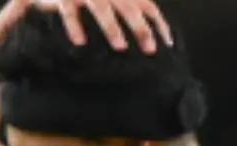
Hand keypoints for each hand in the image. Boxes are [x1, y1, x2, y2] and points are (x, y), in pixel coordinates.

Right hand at [28, 0, 172, 53]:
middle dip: (141, 28)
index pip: (146, 5)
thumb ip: (125, 10)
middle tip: (149, 50)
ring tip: (121, 46)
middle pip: (128, 7)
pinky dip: (74, 25)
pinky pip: (69, 11)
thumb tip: (144, 38)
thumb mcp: (108, 1)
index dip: (159, 23)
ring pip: (102, 8)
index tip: (168, 43)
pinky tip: (80, 42)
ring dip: (112, 27)